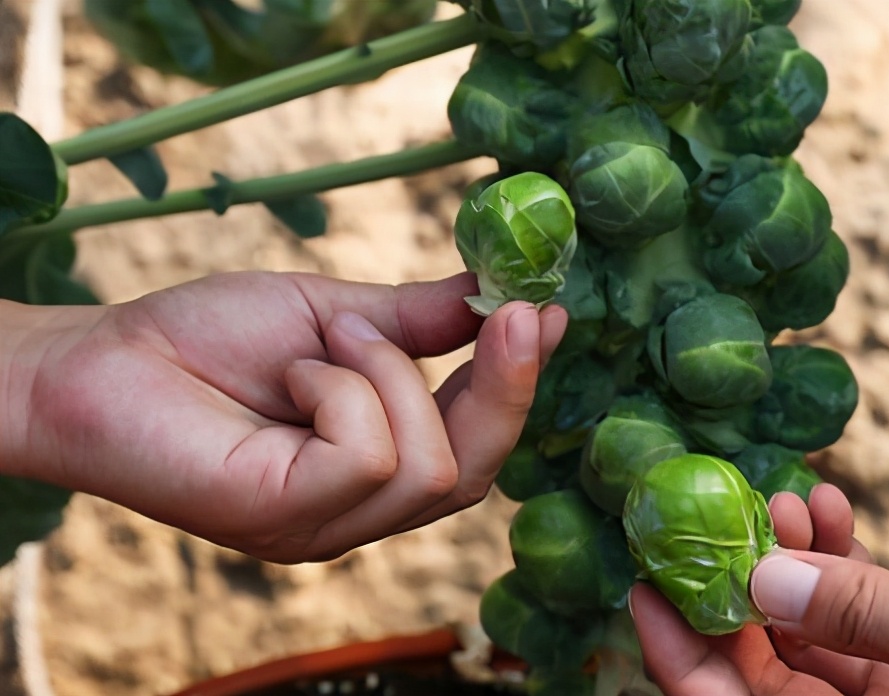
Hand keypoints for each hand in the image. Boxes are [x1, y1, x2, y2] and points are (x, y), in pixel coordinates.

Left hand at [1, 271, 565, 562]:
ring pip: (431, 465)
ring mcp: (324, 527)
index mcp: (376, 468)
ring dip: (388, 375)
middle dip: (505, 387)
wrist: (99, 357)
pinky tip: (296, 375)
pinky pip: (370, 456)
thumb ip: (419, 323)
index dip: (521, 384)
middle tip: (514, 312)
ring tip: (327, 341)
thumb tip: (504, 298)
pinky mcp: (285, 520)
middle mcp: (358, 513)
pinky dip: (344, 392)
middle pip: (476, 473)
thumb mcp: (337, 317)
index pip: (478, 448)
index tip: (548, 311)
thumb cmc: (208, 340)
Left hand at [631, 484, 888, 695]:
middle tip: (708, 516)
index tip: (645, 586)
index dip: (683, 659)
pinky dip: (839, 560)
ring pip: (808, 633)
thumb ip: (866, 619)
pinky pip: (860, 612)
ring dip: (786, 562)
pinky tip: (830, 506)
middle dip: (732, 591)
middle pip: (762, 672)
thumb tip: (758, 585)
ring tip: (783, 496)